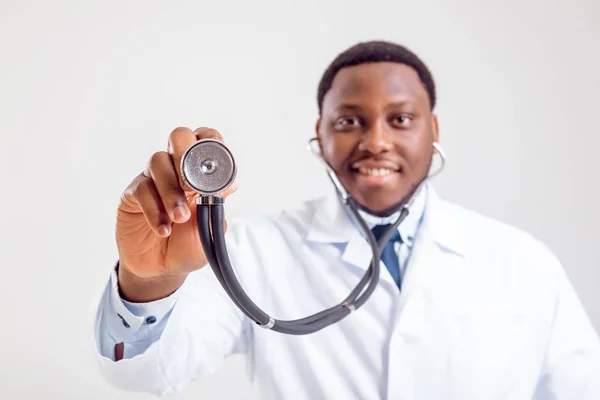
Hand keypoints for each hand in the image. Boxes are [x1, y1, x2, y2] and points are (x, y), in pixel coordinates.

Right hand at [115, 127, 237, 299]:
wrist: (161, 270)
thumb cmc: (188, 246)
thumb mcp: (210, 230)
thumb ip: (218, 206)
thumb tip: (231, 184)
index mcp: (199, 174)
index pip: (204, 141)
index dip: (210, 139)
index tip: (217, 152)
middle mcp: (176, 170)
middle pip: (178, 137)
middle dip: (185, 152)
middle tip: (192, 182)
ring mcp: (152, 180)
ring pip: (158, 162)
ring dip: (171, 191)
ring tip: (180, 218)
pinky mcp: (132, 195)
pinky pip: (141, 190)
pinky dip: (154, 210)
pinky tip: (163, 229)